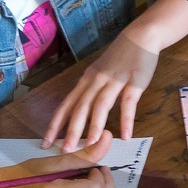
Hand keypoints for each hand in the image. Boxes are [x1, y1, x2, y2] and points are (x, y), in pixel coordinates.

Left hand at [43, 29, 158, 149]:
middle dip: (72, 130)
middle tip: (65, 151)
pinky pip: (129, 103)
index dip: (55, 124)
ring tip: (90, 145)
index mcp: (86, 80)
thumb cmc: (119, 58)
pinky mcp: (135, 81)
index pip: (66, 105)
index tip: (46, 142)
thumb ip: (90, 91)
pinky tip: (126, 135)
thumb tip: (79, 113)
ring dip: (95, 126)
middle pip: (81, 107)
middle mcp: (96, 80)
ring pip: (101, 105)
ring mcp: (115, 80)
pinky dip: (126, 120)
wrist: (141, 36)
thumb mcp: (99, 72)